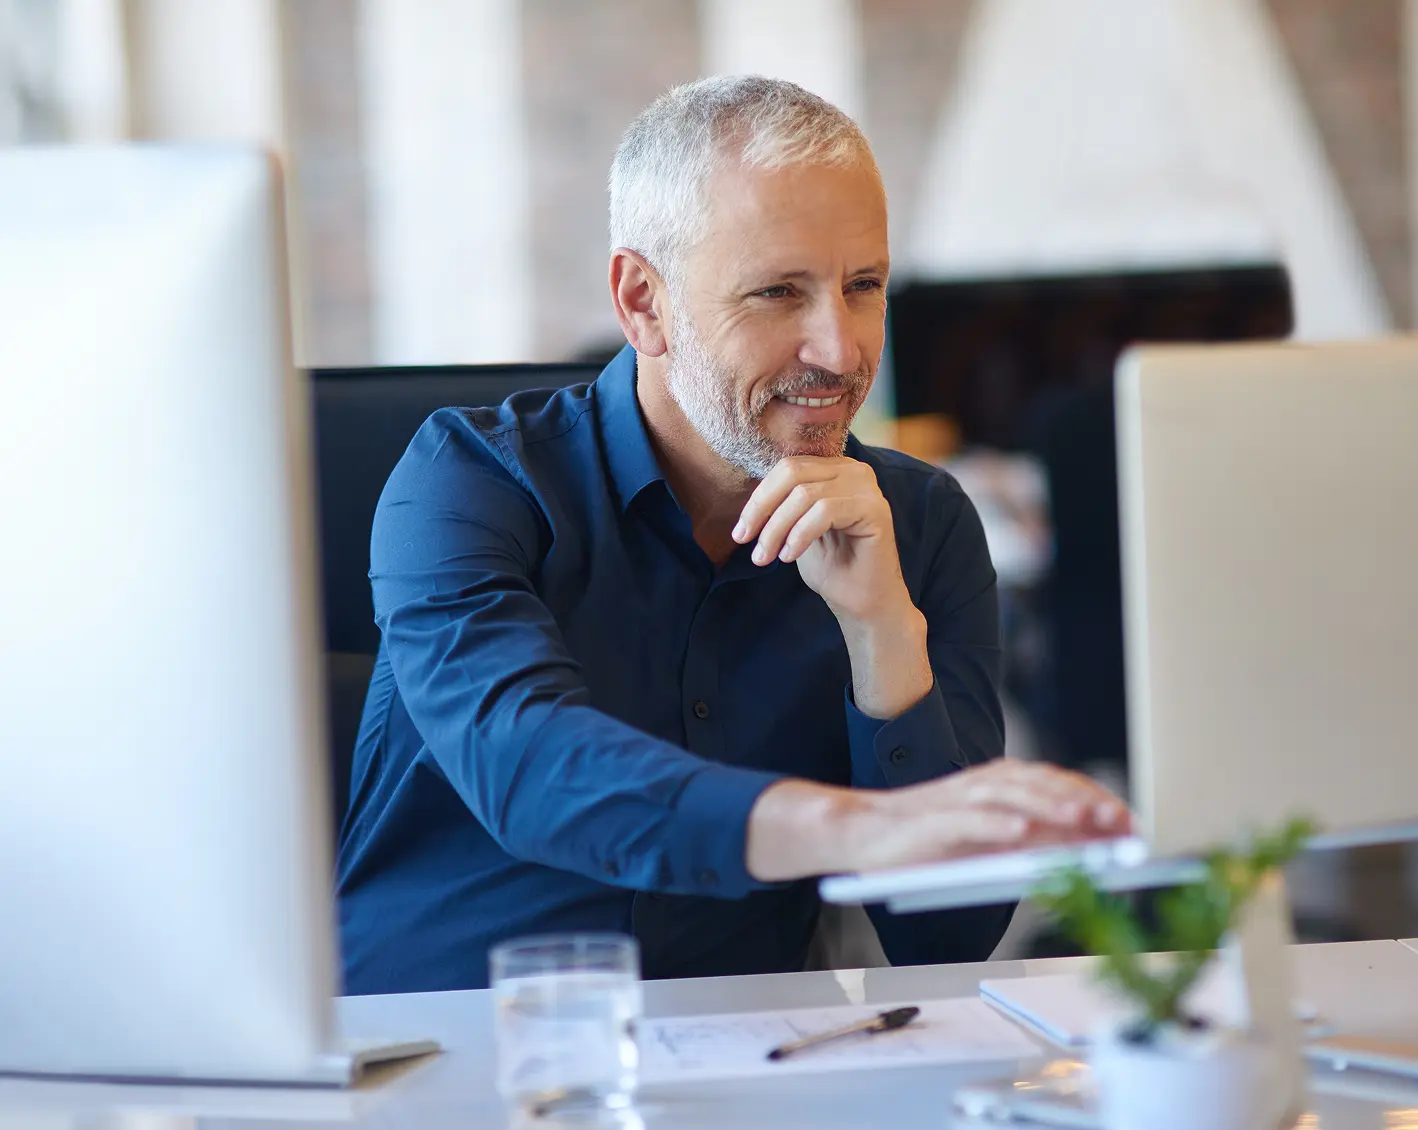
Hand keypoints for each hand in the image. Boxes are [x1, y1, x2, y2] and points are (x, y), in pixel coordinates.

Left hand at [732, 456, 909, 626]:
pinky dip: (800, 535)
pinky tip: (790, 556)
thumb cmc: (832, 567)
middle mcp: (854, 471)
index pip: (788, 468)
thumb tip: (749, 498)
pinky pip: (824, 511)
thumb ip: (782, 505)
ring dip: (777, 529)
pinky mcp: (874, 509)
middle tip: (744, 540)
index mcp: (834, 470)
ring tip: (765, 558)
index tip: (740, 532)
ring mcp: (867, 488)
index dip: (759, 498)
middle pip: (793, 474)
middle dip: (762, 509)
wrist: (863, 602)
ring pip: (804, 495)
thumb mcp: (796, 528)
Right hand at [845, 760, 1131, 873]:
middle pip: (1042, 784)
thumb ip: (1032, 840)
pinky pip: (969, 819)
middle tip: (1118, 823)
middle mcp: (984, 784)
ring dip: (1049, 806)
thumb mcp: (988, 842)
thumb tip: (1084, 849)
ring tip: (1081, 821)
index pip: (1058, 784)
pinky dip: (996, 824)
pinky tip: (1021, 835)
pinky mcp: (933, 820)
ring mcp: (958, 799)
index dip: (1096, 799)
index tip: (1131, 823)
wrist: (862, 833)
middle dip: (1083, 801)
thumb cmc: (929, 842)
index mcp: (1000, 785)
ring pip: (1011, 795)